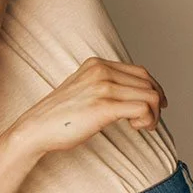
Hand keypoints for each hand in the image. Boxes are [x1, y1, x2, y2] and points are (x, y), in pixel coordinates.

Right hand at [10, 57, 164, 154]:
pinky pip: (143, 109)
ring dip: (154, 114)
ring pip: (151, 96)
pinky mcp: (104, 106)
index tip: (156, 106)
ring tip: (142, 126)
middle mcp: (101, 71)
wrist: (36, 128)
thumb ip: (104, 84)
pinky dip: (147, 120)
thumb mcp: (83, 89)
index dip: (155, 89)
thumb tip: (134, 94)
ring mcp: (102, 87)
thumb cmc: (60, 115)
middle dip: (156, 105)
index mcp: (96, 64)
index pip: (141, 72)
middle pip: (149, 84)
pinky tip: (135, 128)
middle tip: (148, 122)